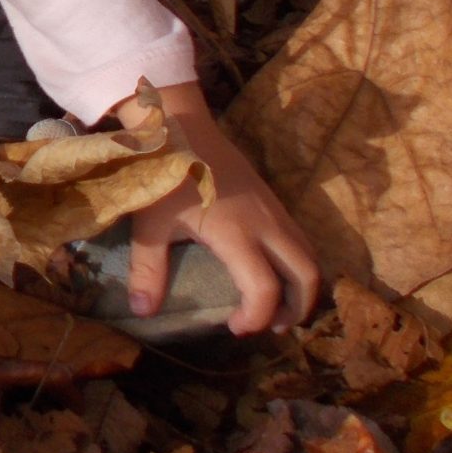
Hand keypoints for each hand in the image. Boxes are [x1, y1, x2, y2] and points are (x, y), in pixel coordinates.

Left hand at [117, 80, 321, 333]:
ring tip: (277, 307)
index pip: (264, 288)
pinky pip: (301, 238)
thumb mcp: (149, 223)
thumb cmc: (163, 174)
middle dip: (298, 308)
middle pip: (307, 274)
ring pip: (309, 255)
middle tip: (272, 326)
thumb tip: (142, 311)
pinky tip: (273, 272)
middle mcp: (266, 223)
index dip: (255, 316)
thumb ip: (148, 269)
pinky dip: (297, 264)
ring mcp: (275, 209)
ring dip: (302, 286)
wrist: (180, 125)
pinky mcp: (274, 200)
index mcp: (236, 232)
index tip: (233, 327)